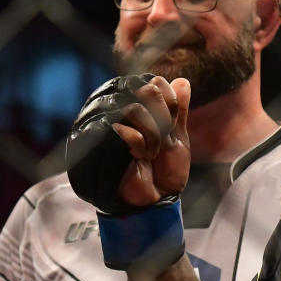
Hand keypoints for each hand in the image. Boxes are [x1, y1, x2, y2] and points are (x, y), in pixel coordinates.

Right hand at [66, 75, 190, 213]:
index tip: (172, 125)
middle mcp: (120, 108)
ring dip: (152, 133)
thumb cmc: (164, 169)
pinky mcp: (97, 139)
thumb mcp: (178, 136)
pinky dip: (139, 143)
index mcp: (138, 105)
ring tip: (150, 152)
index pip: (154, 82)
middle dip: (163, 118)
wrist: (154, 200)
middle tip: (162, 140)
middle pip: (145, 90)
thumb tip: (182, 80)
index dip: (170, 102)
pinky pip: (123, 128)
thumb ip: (179, 109)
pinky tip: (138, 156)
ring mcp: (107, 122)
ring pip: (134, 107)